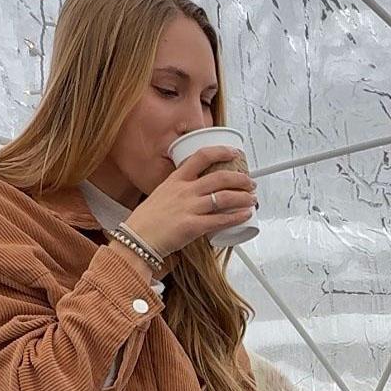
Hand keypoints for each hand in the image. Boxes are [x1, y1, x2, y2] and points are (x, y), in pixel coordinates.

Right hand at [123, 146, 257, 257]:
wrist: (137, 239)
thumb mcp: (162, 194)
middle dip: (240, 179)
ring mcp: (189, 208)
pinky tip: (246, 215)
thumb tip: (196, 190)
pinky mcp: (193, 226)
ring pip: (224, 198)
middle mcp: (184, 191)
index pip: (201, 157)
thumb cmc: (148, 220)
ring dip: (243, 197)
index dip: (221, 152)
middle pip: (219, 177)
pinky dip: (237, 216)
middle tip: (250, 182)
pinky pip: (221, 220)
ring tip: (252, 198)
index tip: (233, 152)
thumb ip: (179, 190)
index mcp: (176, 180)